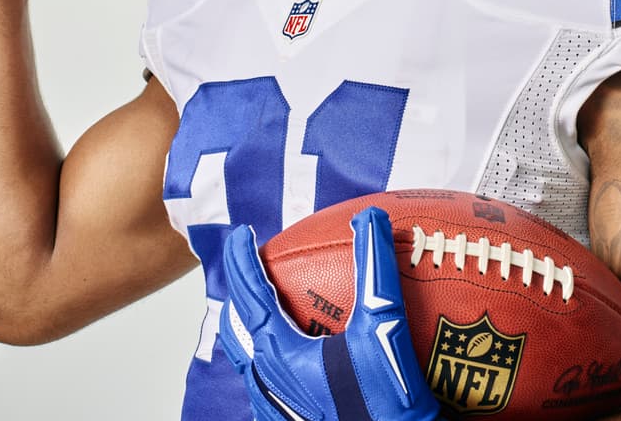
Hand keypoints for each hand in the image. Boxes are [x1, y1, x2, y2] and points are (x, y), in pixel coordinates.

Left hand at [221, 207, 439, 420]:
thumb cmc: (385, 402)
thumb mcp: (383, 326)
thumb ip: (374, 268)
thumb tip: (368, 217)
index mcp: (278, 353)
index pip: (247, 293)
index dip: (241, 258)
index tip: (241, 234)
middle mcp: (265, 381)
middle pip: (235, 327)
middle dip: (238, 293)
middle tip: (251, 269)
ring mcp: (273, 408)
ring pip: (247, 359)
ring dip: (251, 327)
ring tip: (269, 308)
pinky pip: (266, 384)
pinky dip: (271, 358)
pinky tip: (302, 357)